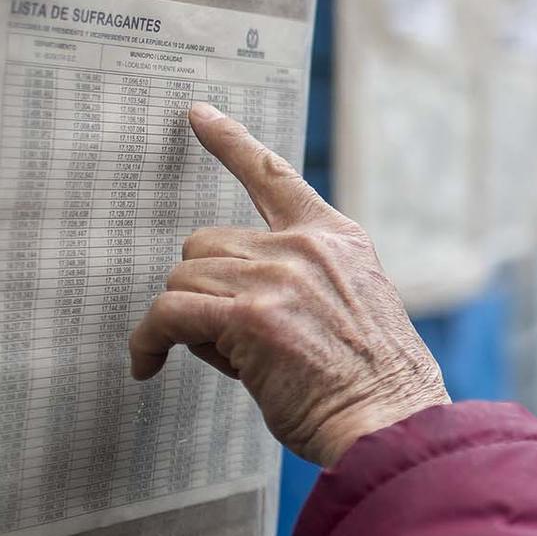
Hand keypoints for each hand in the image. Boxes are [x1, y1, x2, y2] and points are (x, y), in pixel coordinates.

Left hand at [129, 103, 450, 465]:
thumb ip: (294, 285)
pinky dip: (147, 341)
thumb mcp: (349, 311)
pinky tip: (145, 365)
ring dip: (182, 319)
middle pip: (205, 242)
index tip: (198, 115)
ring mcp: (277, 277)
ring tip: (203, 357)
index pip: (274, 177)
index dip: (230, 143)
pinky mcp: (248, 317)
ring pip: (184, 278)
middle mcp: (305, 247)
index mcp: (337, 240)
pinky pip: (168, 314)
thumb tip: (215, 302)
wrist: (390, 420)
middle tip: (215, 334)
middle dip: (200, 287)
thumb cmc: (371, 386)